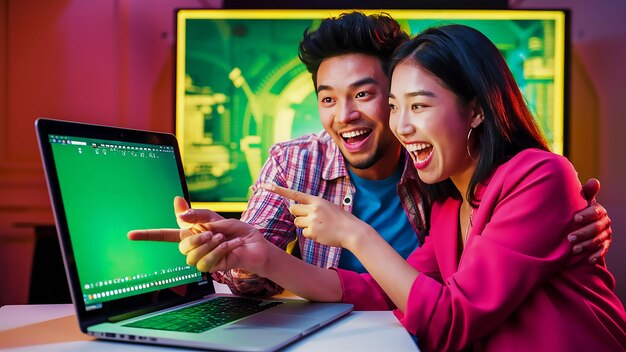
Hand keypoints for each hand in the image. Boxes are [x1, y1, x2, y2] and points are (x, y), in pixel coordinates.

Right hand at [128, 197, 267, 272]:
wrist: (256, 245)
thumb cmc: (238, 231)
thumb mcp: (217, 217)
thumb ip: (196, 213)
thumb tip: (177, 202)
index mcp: (192, 233)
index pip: (166, 235)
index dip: (148, 235)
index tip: (130, 235)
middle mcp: (194, 247)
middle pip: (181, 246)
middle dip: (195, 238)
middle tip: (212, 232)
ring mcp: (202, 259)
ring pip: (192, 256)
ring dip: (208, 245)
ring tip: (223, 238)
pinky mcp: (213, 269)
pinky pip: (207, 263)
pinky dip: (220, 251)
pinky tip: (232, 244)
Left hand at [261, 183, 370, 248]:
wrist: (352, 231)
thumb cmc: (340, 219)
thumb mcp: (328, 206)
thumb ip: (313, 206)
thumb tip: (298, 210)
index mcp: (316, 200)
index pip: (295, 194)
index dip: (279, 190)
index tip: (266, 185)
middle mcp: (313, 208)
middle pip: (293, 210)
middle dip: (298, 214)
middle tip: (310, 218)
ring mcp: (312, 220)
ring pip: (297, 222)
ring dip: (304, 225)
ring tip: (319, 226)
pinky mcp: (312, 232)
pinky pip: (304, 233)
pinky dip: (311, 235)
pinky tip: (322, 233)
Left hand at [568, 178, 611, 263]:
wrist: (578, 225)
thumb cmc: (576, 210)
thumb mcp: (579, 201)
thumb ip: (585, 193)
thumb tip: (595, 182)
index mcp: (599, 210)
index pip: (596, 212)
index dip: (587, 215)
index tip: (575, 218)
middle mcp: (605, 222)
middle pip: (596, 228)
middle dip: (583, 233)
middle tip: (569, 238)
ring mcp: (605, 234)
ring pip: (598, 241)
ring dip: (586, 245)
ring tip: (573, 250)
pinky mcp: (604, 245)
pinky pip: (602, 251)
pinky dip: (596, 256)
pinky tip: (588, 260)